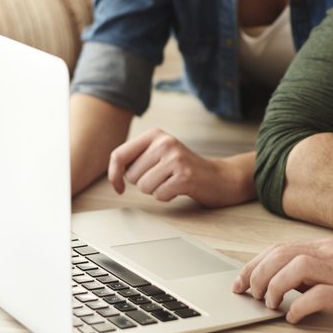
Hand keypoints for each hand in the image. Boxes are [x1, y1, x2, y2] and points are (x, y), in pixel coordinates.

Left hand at [107, 128, 254, 207]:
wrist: (219, 177)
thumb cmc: (184, 168)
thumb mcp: (160, 153)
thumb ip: (137, 157)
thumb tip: (114, 172)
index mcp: (155, 134)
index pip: (119, 154)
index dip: (113, 174)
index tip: (118, 187)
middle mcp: (165, 142)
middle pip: (131, 175)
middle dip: (143, 182)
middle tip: (163, 177)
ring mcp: (176, 158)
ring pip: (143, 187)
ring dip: (155, 190)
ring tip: (171, 181)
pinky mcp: (184, 176)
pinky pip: (159, 195)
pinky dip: (167, 197)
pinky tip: (179, 188)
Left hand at [233, 238, 332, 326]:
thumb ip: (318, 272)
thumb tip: (287, 285)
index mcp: (328, 248)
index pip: (281, 248)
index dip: (254, 263)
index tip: (241, 281)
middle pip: (282, 254)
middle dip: (257, 273)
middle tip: (250, 295)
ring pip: (297, 267)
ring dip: (275, 286)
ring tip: (270, 304)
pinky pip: (321, 295)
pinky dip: (300, 306)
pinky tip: (293, 317)